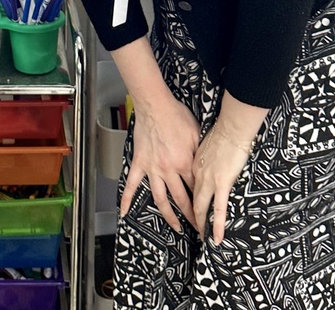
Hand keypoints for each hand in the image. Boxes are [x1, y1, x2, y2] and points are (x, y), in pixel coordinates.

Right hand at [120, 92, 199, 232]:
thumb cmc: (177, 116)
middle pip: (182, 199)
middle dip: (192, 216)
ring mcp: (153, 169)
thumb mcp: (197, 134)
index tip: (210, 211)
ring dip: (169, 216)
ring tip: (176, 228)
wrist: (156, 106)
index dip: (205, 200)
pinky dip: (127, 199)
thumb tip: (206, 166)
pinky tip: (124, 212)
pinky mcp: (140, 163)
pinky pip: (132, 184)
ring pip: (161, 198)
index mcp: (185, 163)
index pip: (197, 187)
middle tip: (198, 228)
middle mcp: (169, 170)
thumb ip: (200, 153)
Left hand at [193, 121, 254, 243]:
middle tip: (192, 230)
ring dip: (201, 224)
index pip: (189, 186)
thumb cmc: (222, 131)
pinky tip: (216, 238)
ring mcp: (208, 180)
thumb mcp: (205, 142)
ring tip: (202, 238)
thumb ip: (203, 154)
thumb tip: (207, 159)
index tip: (190, 208)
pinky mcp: (222, 184)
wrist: (231, 127)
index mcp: (193, 164)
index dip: (189, 199)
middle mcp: (197, 174)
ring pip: (201, 207)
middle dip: (191, 216)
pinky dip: (216, 225)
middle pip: (191, 199)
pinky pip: (218, 209)